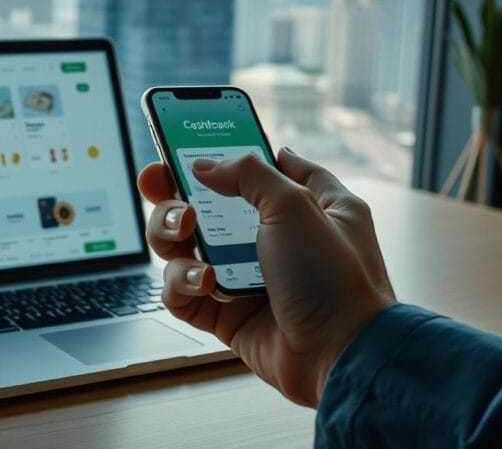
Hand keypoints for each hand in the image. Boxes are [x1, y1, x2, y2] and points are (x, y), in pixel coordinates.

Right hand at [137, 147, 394, 406]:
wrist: (341, 356)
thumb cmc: (336, 281)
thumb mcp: (297, 205)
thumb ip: (248, 174)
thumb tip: (205, 166)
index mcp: (303, 204)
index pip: (254, 166)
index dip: (218, 153)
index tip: (181, 146)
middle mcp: (271, 238)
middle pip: (203, 204)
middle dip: (173, 194)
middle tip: (161, 186)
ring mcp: (245, 277)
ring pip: (184, 246)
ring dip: (171, 235)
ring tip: (184, 234)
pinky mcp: (227, 314)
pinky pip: (183, 292)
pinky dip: (181, 283)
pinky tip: (202, 282)